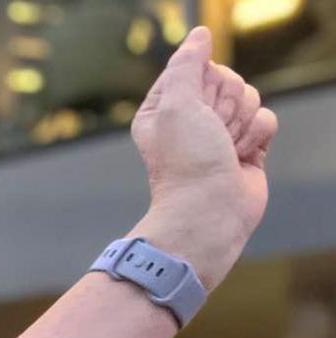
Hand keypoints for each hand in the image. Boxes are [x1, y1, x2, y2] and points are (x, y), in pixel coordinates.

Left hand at [129, 26, 278, 284]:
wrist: (210, 209)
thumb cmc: (186, 161)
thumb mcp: (176, 104)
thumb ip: (186, 64)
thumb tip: (200, 35)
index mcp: (164, 106)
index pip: (198, 67)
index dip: (205, 84)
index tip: (196, 109)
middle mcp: (191, 118)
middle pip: (228, 79)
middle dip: (225, 105)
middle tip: (212, 132)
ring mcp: (220, 132)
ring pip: (250, 97)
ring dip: (240, 121)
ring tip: (224, 148)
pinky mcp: (248, 145)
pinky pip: (266, 118)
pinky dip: (257, 136)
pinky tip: (240, 156)